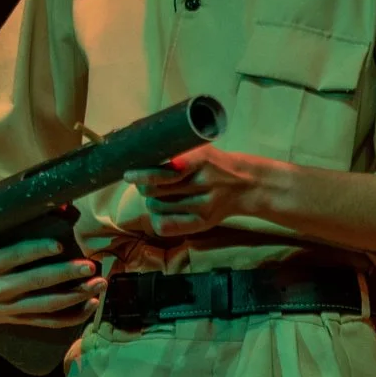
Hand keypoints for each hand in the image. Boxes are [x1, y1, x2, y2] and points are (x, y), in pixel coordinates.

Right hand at [0, 233, 102, 327]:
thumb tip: (58, 205)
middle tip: (89, 265)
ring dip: (76, 295)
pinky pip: (48, 322)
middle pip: (35, 282)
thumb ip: (12, 224)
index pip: (14, 256)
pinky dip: (71, 316)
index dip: (36, 250)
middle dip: (65, 274)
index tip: (58, 243)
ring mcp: (7, 308)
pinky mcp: (16, 320)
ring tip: (98, 283)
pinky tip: (90, 305)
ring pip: (46, 305)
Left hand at [124, 145, 280, 237]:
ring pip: (156, 207)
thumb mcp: (199, 149)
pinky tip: (161, 212)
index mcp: (201, 159)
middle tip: (147, 183)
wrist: (246, 184)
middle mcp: (204, 182)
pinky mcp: (203, 222)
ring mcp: (204, 205)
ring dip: (151, 201)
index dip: (143, 174)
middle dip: (144, 186)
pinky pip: (167, 226)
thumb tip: (135, 149)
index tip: (129, 174)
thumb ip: (173, 150)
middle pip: (153, 190)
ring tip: (160, 195)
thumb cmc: (213, 164)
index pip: (165, 171)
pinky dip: (158, 220)